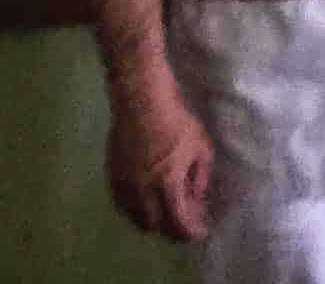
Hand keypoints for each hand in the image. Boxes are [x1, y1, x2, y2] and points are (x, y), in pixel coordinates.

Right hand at [105, 79, 212, 241]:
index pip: (177, 222)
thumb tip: (197, 199)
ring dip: (152, 221)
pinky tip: (146, 203)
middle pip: (154, 226)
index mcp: (167, 184)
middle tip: (184, 225)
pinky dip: (135, 211)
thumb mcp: (201, 149)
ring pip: (135, 218)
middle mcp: (142, 191)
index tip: (199, 233)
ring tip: (167, 214)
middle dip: (171, 230)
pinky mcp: (111, 177)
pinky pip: (122, 205)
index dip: (189, 232)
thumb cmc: (177, 122)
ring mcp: (123, 185)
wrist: (141, 103)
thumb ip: (200, 178)